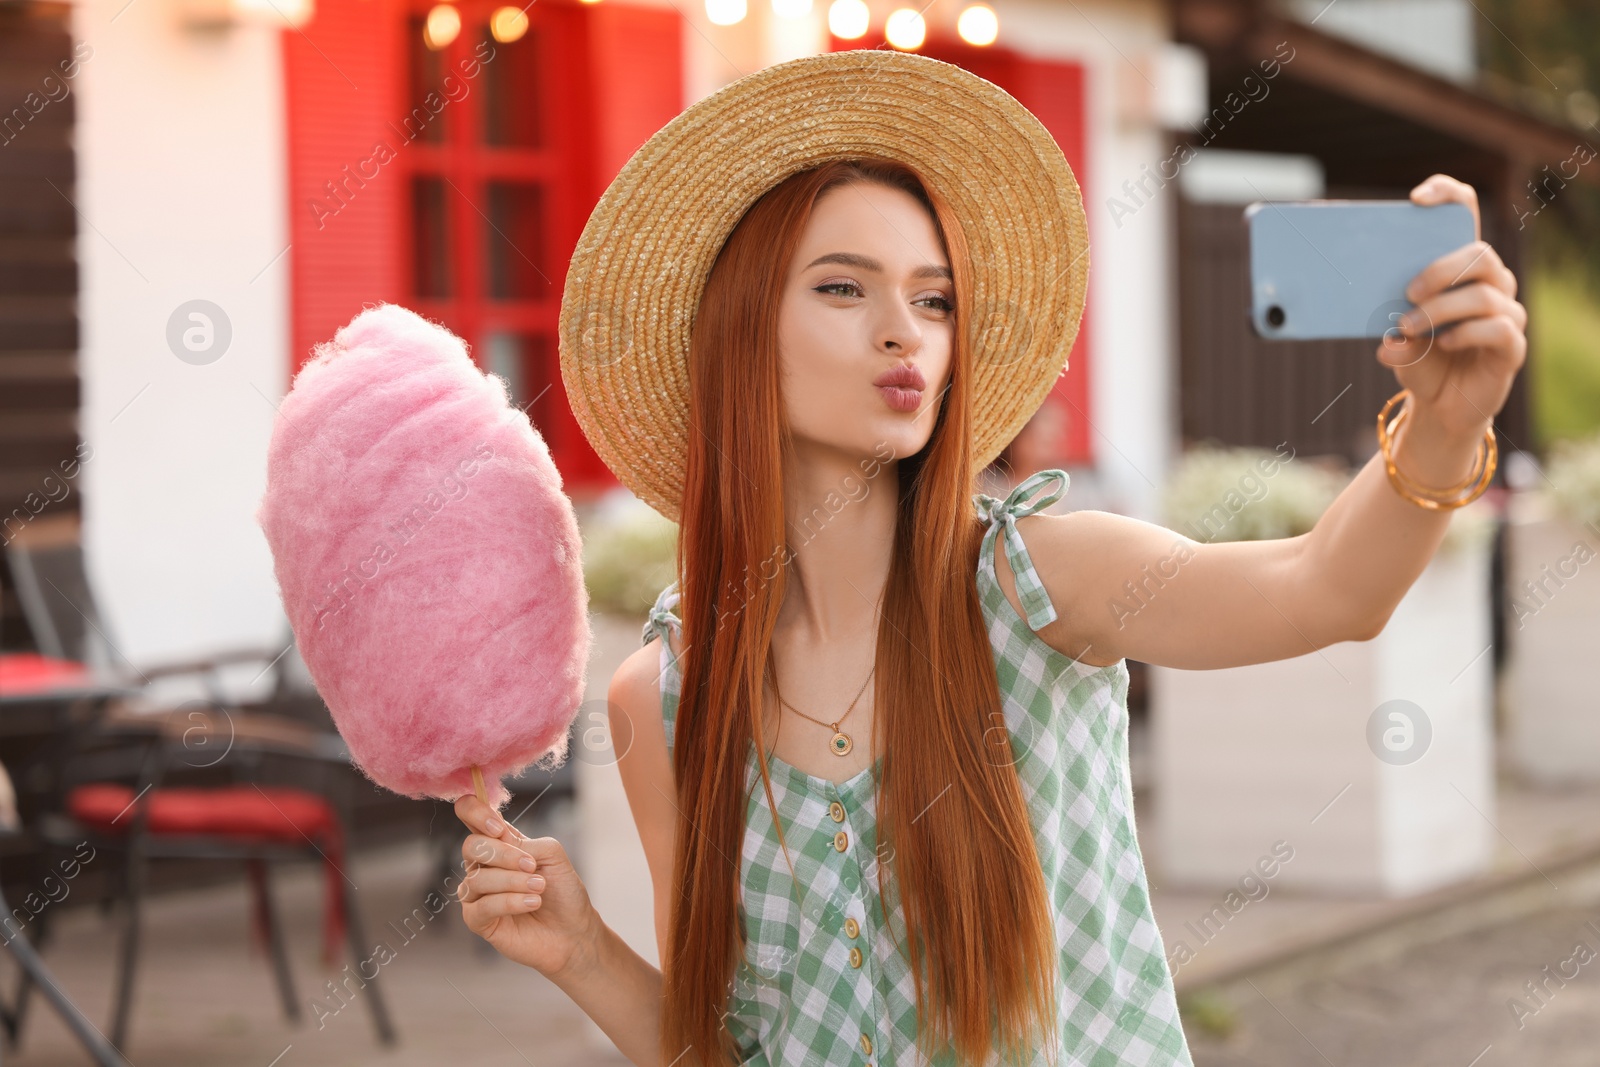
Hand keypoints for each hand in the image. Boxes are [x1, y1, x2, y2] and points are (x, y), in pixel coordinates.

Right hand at [453, 794, 598, 980]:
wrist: (573, 931)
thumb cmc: (563, 892)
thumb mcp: (553, 855)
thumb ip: (526, 843)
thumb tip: (499, 843)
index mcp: (499, 843)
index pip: (470, 814)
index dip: (474, 811)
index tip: (497, 827)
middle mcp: (484, 865)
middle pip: (471, 846)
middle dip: (502, 854)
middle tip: (532, 866)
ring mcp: (477, 893)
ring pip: (477, 879)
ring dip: (513, 881)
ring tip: (539, 888)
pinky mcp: (477, 920)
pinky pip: (482, 906)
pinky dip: (509, 902)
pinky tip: (532, 903)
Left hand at [1379, 173, 1527, 438]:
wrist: (1439, 405)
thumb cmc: (1420, 359)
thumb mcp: (1397, 341)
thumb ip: (1391, 328)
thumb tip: (1387, 336)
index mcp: (1460, 268)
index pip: (1465, 214)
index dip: (1447, 195)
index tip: (1417, 199)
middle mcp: (1491, 283)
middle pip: (1478, 253)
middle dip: (1440, 269)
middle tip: (1407, 292)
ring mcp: (1506, 313)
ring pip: (1483, 294)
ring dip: (1441, 310)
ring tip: (1409, 327)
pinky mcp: (1512, 345)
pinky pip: (1497, 328)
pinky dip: (1466, 333)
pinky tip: (1443, 343)